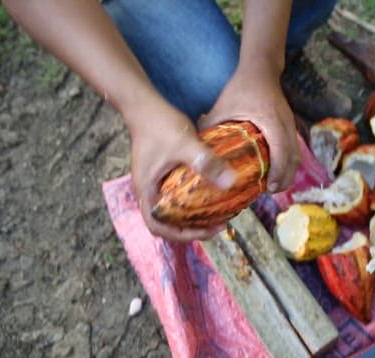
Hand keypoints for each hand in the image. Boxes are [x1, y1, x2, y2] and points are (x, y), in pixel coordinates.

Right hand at [124, 97, 236, 241]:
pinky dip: (189, 201)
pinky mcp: (159, 173)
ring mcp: (152, 182)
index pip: (159, 227)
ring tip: (215, 213)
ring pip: (169, 210)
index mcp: (147, 190)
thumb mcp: (186, 144)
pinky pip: (173, 196)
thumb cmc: (160, 124)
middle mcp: (147, 190)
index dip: (183, 235)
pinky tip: (208, 193)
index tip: (209, 230)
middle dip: (191, 229)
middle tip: (217, 224)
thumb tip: (231, 183)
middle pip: (165, 223)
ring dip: (190, 216)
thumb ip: (206, 162)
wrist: (144, 104)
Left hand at [200, 65, 300, 192]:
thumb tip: (197, 149)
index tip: (269, 187)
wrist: (261, 70)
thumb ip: (210, 126)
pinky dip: (288, 163)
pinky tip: (276, 172)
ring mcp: (291, 125)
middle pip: (294, 157)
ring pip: (297, 155)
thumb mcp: (223, 106)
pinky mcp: (290, 126)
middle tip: (271, 191)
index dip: (278, 171)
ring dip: (288, 172)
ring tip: (274, 186)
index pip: (281, 150)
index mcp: (271, 120)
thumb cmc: (241, 88)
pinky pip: (294, 149)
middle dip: (285, 178)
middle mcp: (286, 123)